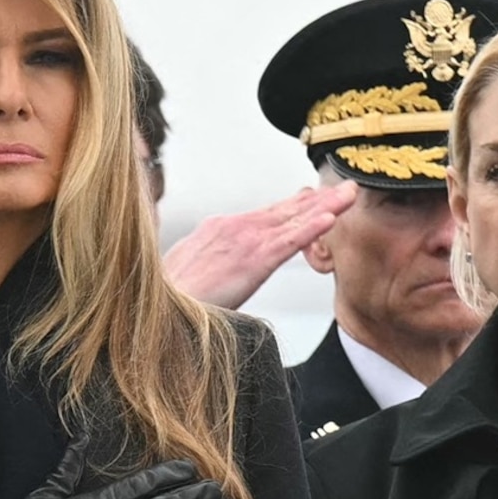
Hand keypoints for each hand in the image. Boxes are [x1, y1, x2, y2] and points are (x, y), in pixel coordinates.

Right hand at [161, 182, 356, 309]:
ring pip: (294, 219)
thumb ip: (204, 265)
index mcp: (215, 231)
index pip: (262, 215)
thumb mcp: (182, 273)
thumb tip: (208, 273)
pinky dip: (313, 226)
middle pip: (283, 210)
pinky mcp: (254, 261)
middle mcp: (232, 228)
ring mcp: (245, 242)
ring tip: (349, 194)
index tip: (311, 197)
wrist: (148, 311)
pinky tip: (332, 216)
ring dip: (325, 205)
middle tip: (344, 187)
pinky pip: (292, 240)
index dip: (290, 206)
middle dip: (316, 200)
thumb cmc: (162, 299)